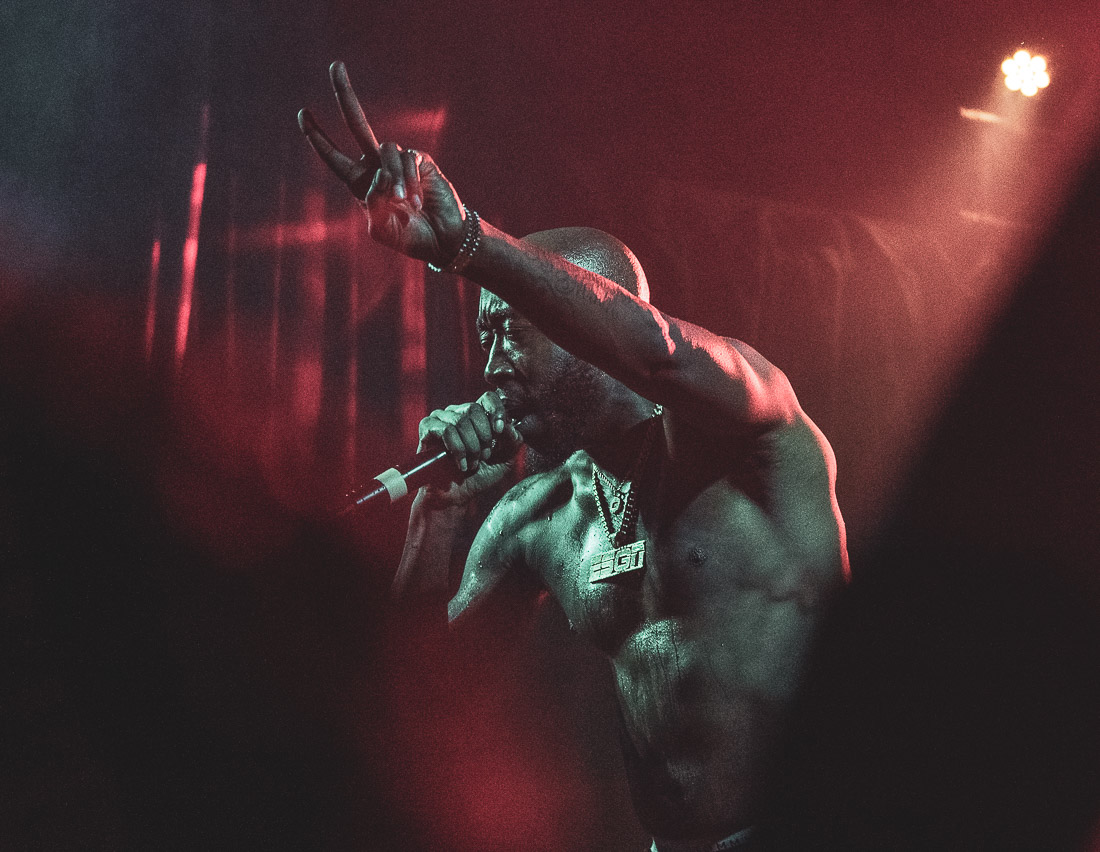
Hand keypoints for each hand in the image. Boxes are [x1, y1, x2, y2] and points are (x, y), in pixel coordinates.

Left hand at [297, 61, 465, 264]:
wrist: (443, 240)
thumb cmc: (411, 237)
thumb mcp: (382, 231)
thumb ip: (374, 208)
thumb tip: (380, 176)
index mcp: (360, 183)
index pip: (334, 157)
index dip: (318, 137)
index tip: (302, 113)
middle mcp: (377, 167)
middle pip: (357, 124)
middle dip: (344, 94)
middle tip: (335, 64)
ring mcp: (398, 161)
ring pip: (385, 150)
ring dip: (394, 179)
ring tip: (407, 204)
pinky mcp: (420, 160)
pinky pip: (406, 159)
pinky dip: (408, 181)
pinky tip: (417, 200)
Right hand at [416, 391, 522, 507]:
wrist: (456, 496)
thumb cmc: (478, 477)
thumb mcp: (504, 459)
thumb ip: (513, 441)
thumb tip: (508, 425)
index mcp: (477, 416)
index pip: (488, 398)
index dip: (496, 411)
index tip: (499, 431)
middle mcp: (458, 412)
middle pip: (474, 408)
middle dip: (483, 437)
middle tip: (482, 457)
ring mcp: (441, 418)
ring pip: (460, 421)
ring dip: (470, 447)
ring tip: (471, 464)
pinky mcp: (427, 428)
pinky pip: (446, 430)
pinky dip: (457, 449)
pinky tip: (461, 464)